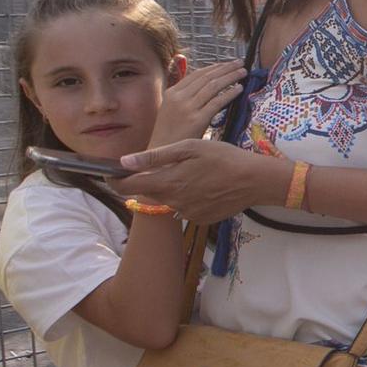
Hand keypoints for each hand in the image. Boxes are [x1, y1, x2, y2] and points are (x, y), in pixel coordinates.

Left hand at [114, 140, 284, 223]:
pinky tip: (204, 186)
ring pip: (168, 199)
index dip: (114, 180)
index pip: (126, 186)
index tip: (111, 172)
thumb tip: (124, 162)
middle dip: (150, 179)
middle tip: (168, 164)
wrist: (255, 181)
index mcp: (167, 182)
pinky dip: (188, 197)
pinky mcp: (200, 219)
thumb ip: (156, 156)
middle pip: (148, 191)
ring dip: (171, 187)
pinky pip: (185, 207)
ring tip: (193, 174)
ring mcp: (187, 212)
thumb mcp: (190, 147)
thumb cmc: (224, 157)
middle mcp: (173, 201)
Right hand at [150, 58, 245, 145]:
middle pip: (207, 77)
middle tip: (240, 63)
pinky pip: (217, 102)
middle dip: (225, 68)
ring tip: (243, 72)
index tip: (227, 64)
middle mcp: (179, 97)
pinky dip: (230, 93)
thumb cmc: (170, 134)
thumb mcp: (171, 110)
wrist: (162, 154)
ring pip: (213, 86)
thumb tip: (202, 83)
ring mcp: (187, 108)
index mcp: (172, 93)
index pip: (197, 74)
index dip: (214, 67)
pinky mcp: (197, 120)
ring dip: (230, 77)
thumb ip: (184, 96)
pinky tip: (240, 89)